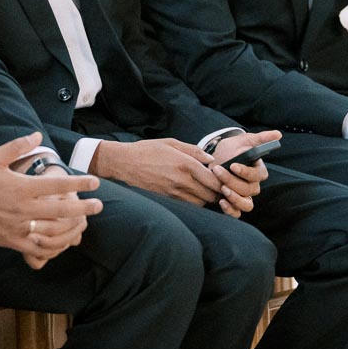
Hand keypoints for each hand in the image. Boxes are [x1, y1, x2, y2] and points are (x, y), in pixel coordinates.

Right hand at [0, 132, 102, 265]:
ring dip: (71, 228)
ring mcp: (17, 226)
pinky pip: (36, 247)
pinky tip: (62, 242)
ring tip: (83, 225)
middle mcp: (22, 208)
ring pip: (51, 231)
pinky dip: (51, 246)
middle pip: (60, 210)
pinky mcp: (10, 241)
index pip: (57, 185)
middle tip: (99, 205)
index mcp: (22, 187)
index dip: (78, 183)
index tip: (95, 182)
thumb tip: (38, 135)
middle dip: (83, 208)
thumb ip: (18, 146)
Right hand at [92, 138, 220, 204]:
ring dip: (206, 198)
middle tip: (218, 186)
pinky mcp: (167, 200)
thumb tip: (211, 159)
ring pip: (200, 203)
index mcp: (186, 164)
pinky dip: (194, 202)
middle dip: (217, 192)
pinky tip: (192, 194)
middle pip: (210, 195)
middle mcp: (182, 181)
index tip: (224, 178)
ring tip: (205, 190)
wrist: (124, 163)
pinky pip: (187, 206)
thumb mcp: (171, 143)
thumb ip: (194, 150)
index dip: (223, 182)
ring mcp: (174, 193)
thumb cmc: (147, 150)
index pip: (214, 180)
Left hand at [208, 130, 280, 216]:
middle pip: (249, 190)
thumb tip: (278, 134)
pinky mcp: (234, 204)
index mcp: (258, 171)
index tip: (233, 165)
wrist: (214, 159)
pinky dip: (230, 210)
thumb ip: (260, 138)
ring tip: (222, 188)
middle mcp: (253, 186)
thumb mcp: (243, 141)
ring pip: (247, 204)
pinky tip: (222, 201)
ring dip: (234, 198)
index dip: (246, 172)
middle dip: (232, 181)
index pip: (258, 175)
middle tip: (218, 170)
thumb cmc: (230, 150)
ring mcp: (244, 196)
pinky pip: (237, 213)